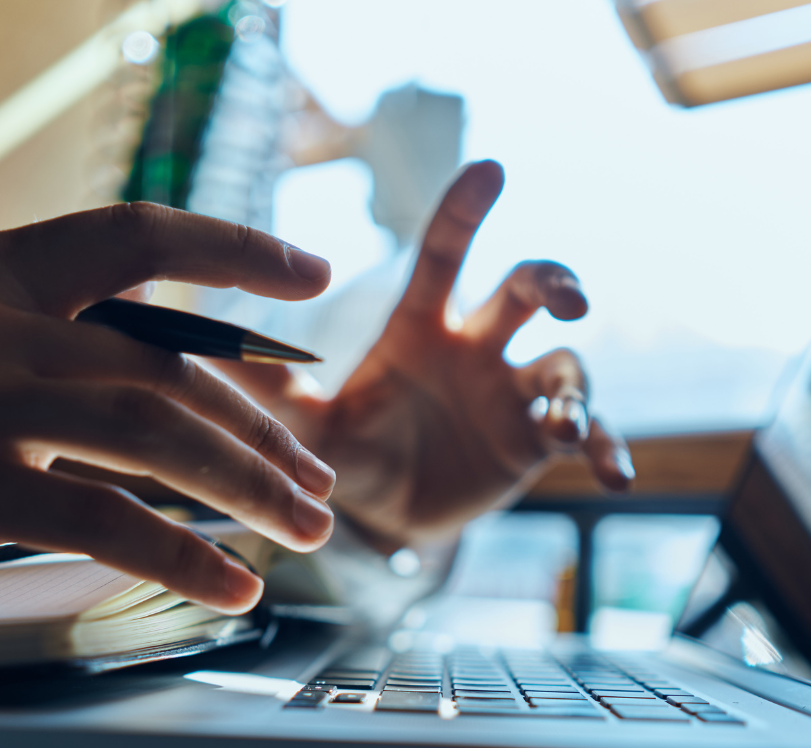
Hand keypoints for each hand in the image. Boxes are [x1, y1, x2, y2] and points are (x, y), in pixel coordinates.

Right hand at [0, 203, 337, 608]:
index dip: (234, 249)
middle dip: (263, 434)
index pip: (134, 237)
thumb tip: (164, 403)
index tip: (312, 273)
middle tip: (318, 484)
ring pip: (157, 435)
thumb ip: (39, 360)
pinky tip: (234, 587)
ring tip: (309, 533)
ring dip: (251, 489)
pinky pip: (107, 519)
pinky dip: (185, 557)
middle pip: (170, 369)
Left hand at [223, 161, 632, 549]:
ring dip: (573, 385)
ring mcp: (513, 393)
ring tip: (564, 420)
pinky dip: (607, 448)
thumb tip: (195, 337)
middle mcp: (476, 348)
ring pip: (565, 364)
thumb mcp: (311, 423)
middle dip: (550, 281)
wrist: (388, 514)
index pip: (445, 255)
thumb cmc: (351, 452)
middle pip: (525, 291)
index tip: (491, 170)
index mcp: (422, 327)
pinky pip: (589, 435)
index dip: (465, 211)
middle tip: (561, 296)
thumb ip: (268, 386)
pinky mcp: (537, 442)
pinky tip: (616, 476)